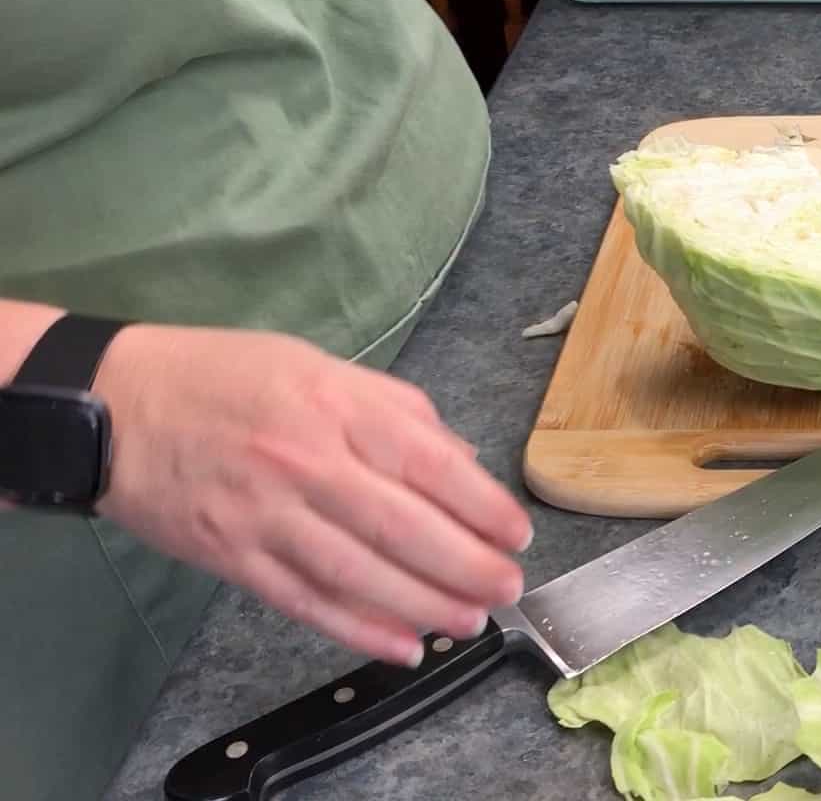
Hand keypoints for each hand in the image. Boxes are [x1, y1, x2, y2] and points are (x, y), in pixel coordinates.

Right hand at [93, 324, 532, 665]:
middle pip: (402, 527)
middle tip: (507, 588)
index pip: (429, 463)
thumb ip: (396, 412)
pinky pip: (305, 601)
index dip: (482, 506)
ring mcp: (266, 514)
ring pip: (359, 573)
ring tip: (468, 622)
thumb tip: (462, 463)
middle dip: (467, 566)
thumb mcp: (318, 367)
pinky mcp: (232, 557)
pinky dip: (357, 630)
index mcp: (335, 407)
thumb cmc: (223, 377)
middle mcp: (306, 462)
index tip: (516, 533)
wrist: (110, 405)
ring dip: (423, 606)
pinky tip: (400, 647)